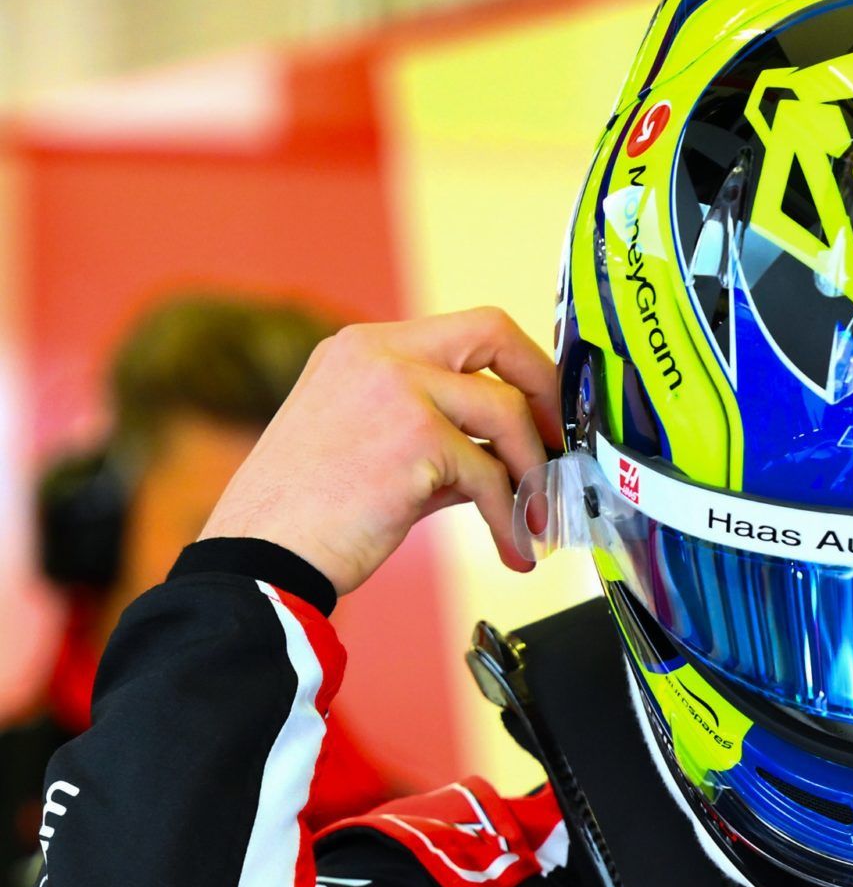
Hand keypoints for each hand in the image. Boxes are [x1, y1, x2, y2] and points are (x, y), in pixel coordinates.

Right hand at [200, 308, 559, 597]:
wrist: (259, 557)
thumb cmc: (306, 517)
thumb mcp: (372, 449)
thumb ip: (437, 434)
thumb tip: (508, 451)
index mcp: (362, 348)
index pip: (466, 329)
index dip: (518, 366)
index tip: (540, 411)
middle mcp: (379, 353)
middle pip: (495, 332)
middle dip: (543, 390)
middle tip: (558, 446)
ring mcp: (397, 388)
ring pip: (506, 411)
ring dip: (531, 474)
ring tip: (534, 521)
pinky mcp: (414, 438)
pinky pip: (490, 473)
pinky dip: (509, 516)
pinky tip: (510, 548)